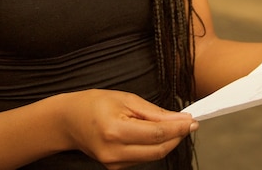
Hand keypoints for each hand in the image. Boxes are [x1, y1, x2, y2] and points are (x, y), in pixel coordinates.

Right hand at [64, 89, 196, 168]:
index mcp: (115, 131)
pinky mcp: (115, 168)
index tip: (193, 121)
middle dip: (177, 137)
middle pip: (158, 150)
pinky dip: (154, 147)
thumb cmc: (93, 104)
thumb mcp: (125, 99)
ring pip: (153, 157)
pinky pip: (143, 158)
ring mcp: (114, 164)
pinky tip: (157, 134)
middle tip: (189, 124)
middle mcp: (114, 152)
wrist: (68, 121)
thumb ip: (154, 112)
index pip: (157, 134)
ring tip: (173, 126)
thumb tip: (179, 119)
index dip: (178, 128)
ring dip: (168, 142)